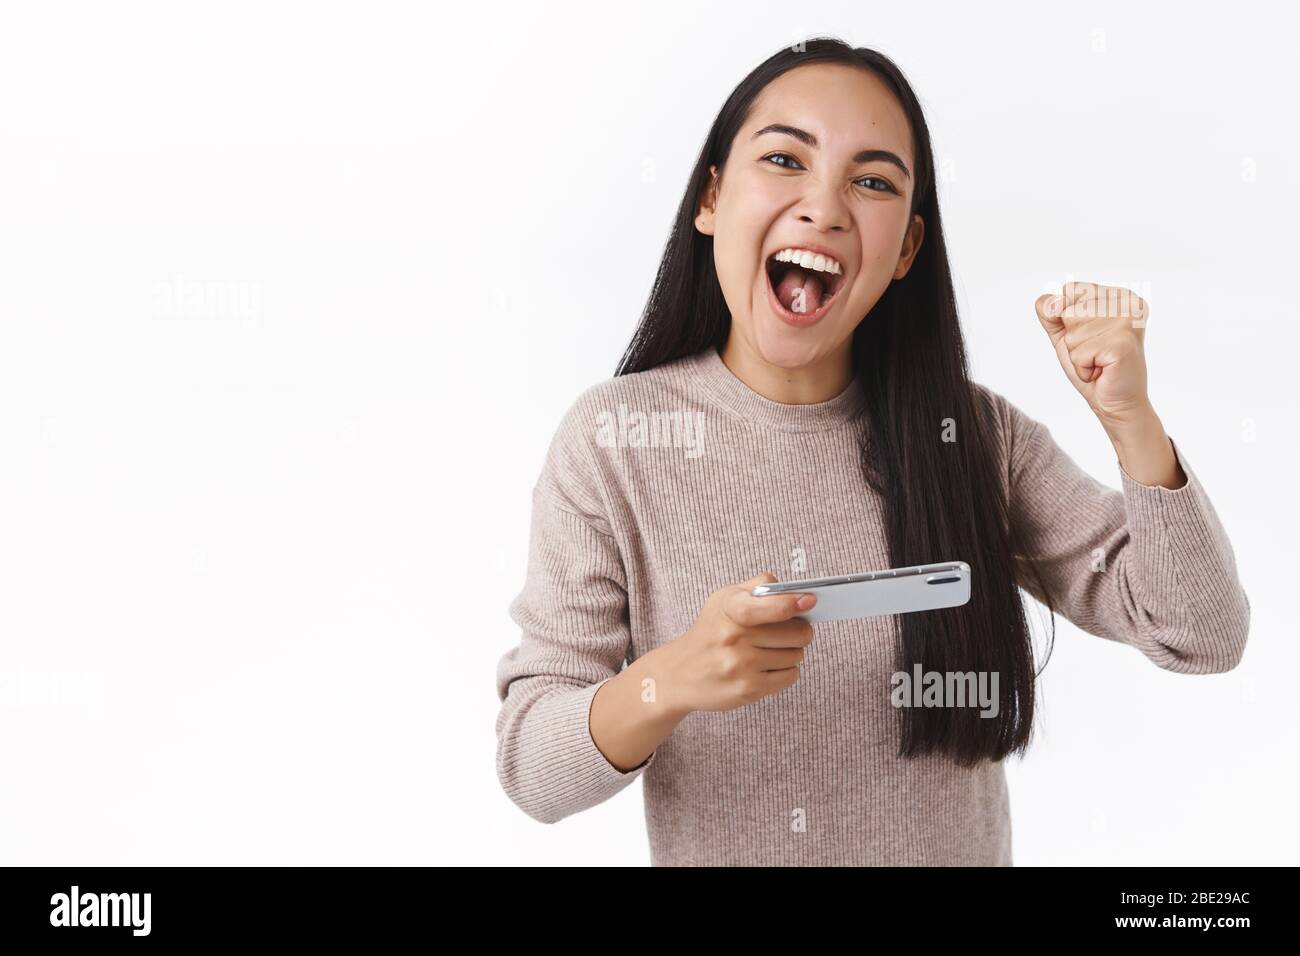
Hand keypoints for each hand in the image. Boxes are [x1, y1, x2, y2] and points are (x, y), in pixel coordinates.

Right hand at [656, 573, 815, 713]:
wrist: (679, 673)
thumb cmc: (710, 631)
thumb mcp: (724, 600)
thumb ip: (758, 587)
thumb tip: (796, 593)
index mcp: (730, 609)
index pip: (769, 605)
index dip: (792, 603)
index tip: (809, 601)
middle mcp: (734, 637)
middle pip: (797, 632)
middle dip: (800, 631)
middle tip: (788, 631)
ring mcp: (741, 666)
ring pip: (797, 655)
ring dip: (792, 652)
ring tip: (770, 650)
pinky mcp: (748, 689)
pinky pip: (790, 676)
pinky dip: (786, 670)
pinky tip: (768, 666)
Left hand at [1034, 281, 1151, 426]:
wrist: (1114, 401)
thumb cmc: (1093, 365)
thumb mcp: (1065, 332)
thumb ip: (1051, 312)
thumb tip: (1051, 301)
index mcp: (1119, 295)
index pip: (1071, 289)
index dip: (1069, 318)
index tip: (1091, 335)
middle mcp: (1129, 303)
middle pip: (1069, 310)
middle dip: (1073, 338)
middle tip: (1095, 352)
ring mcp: (1129, 322)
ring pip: (1072, 333)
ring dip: (1078, 354)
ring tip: (1099, 361)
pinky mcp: (1123, 344)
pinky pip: (1078, 353)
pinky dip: (1083, 368)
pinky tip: (1102, 370)